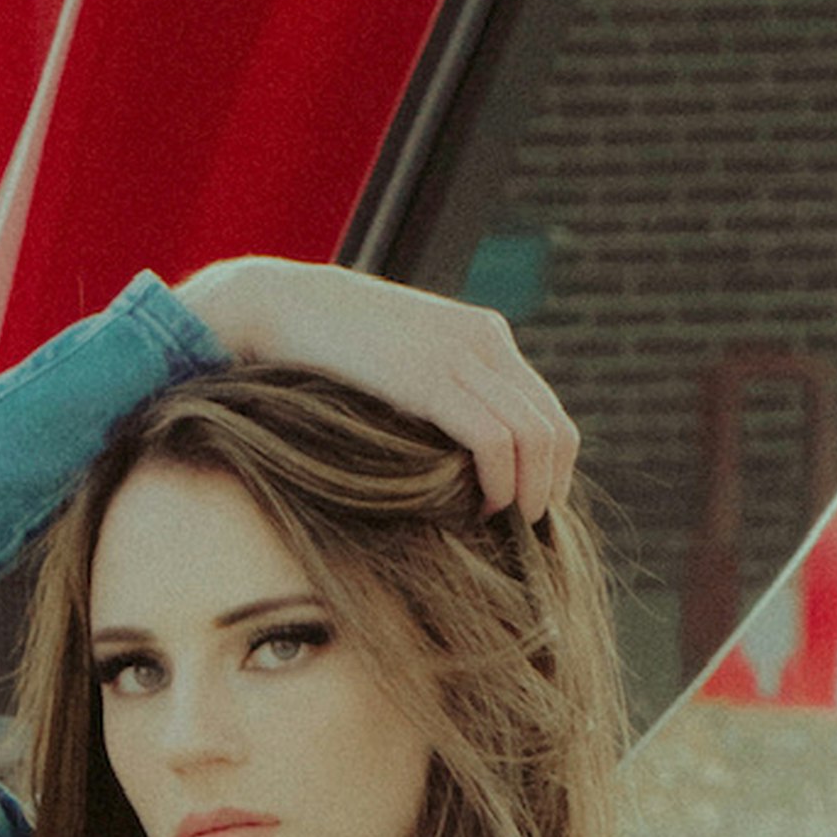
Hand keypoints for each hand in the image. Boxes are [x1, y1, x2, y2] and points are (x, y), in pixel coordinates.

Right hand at [174, 256, 579, 516]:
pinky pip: (495, 441)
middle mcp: (485, 341)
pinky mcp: (430, 380)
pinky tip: (480, 508)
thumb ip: (437, 393)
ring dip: (527, 494)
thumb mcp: (401, 364)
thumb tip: (455, 456)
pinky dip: (500, 484)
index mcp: (485, 335)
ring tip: (500, 524)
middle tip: (521, 530)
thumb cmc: (330, 351)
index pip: (547, 411)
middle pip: (554, 429)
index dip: (550, 469)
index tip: (523, 508)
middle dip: (547, 489)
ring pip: (535, 438)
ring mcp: (460, 358)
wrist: (282, 306)